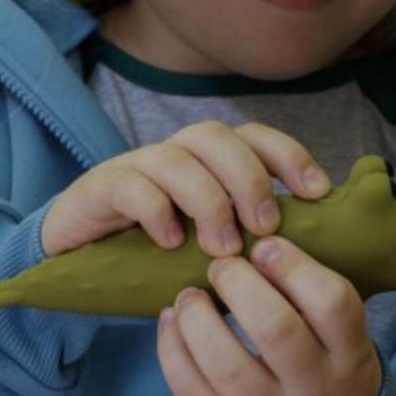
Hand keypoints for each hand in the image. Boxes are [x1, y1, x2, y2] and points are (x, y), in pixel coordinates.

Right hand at [40, 120, 330, 256]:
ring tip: (222, 249)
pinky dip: (156, 210)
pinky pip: (131, 184)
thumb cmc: (156, 254)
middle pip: (216, 137)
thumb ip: (248, 237)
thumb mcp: (209, 245)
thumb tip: (306, 251)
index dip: (288, 155)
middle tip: (265, 228)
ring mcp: (136, 166)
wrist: (78, 259)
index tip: (316, 194)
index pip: (252, 136)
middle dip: (249, 179)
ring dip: (208, 201)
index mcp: (207, 160)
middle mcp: (175, 153)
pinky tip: (170, 244)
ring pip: (177, 158)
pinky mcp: (101, 187)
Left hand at [156, 235, 381, 395]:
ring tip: (188, 296)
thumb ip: (311, 296)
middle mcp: (316, 390)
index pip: (331, 302)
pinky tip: (170, 322)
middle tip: (221, 265)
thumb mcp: (343, 338)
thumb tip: (254, 240)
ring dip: (197, 320)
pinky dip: (172, 351)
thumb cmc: (329, 370)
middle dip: (239, 284)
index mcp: (351, 355)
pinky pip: (193, 394)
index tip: (263, 245)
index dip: (292, 265)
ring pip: (227, 367)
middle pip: (276, 329)